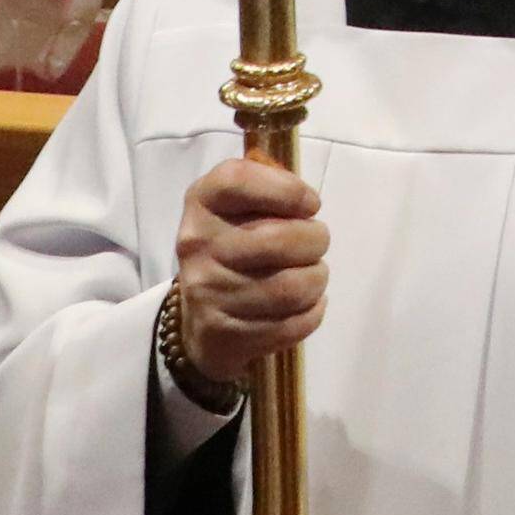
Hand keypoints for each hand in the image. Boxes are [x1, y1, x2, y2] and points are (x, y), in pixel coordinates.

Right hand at [171, 155, 326, 388]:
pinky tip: (304, 303)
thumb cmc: (237, 242)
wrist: (202, 315)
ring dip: (316, 279)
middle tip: (315, 243)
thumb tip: (308, 200)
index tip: (310, 203)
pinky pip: (292, 324)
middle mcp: (197, 244)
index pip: (239, 181)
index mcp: (202, 201)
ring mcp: (207, 292)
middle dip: (316, 240)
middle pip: (280, 239)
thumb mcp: (242, 203)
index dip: (287, 189)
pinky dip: (311, 312)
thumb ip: (271, 185)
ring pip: (292, 287)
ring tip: (310, 274)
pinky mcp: (223, 333)